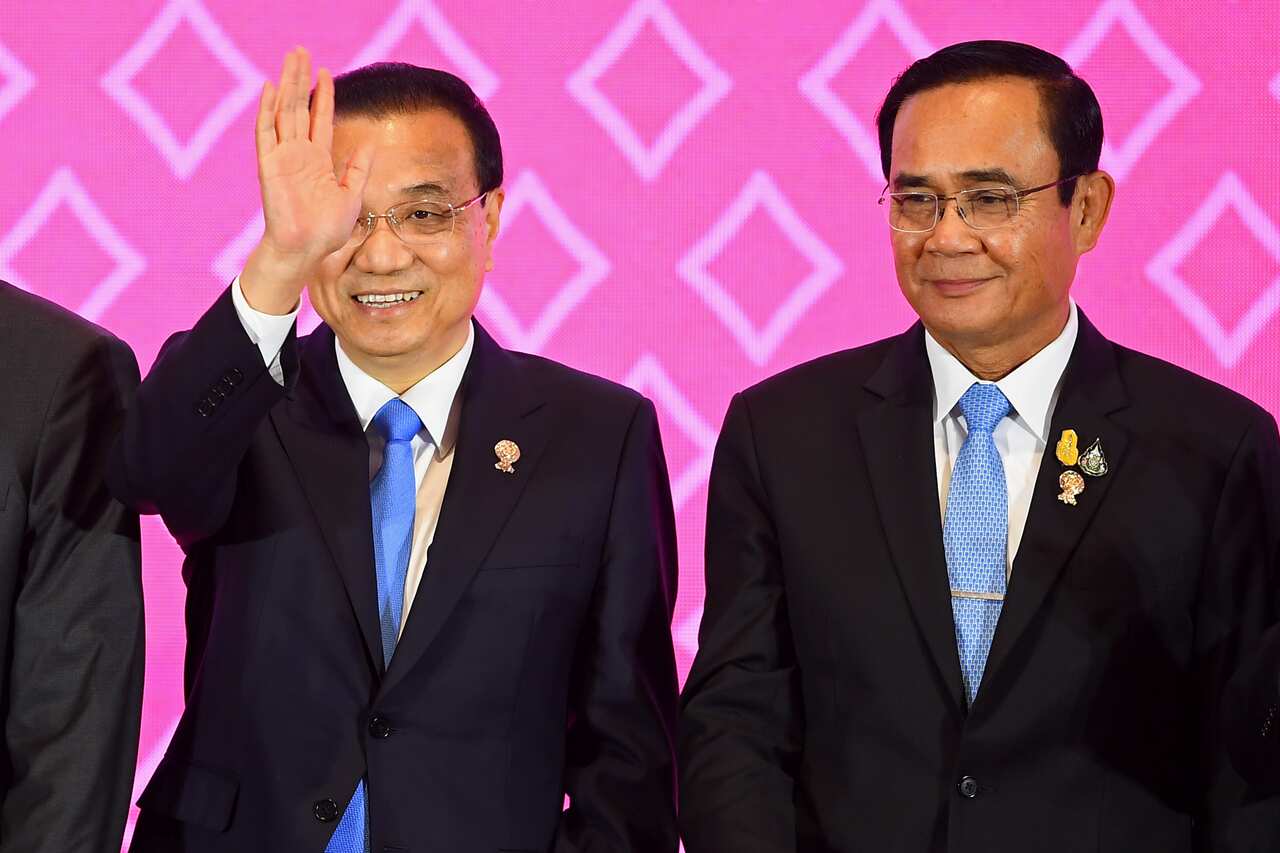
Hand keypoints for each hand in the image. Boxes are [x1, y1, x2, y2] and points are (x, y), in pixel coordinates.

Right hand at [241, 47, 372, 314]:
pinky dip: (267, 110)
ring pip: (283, 111)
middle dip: (301, 79)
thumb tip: (373, 143)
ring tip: (291, 58)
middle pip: (299, 107)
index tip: (327, 73)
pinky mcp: (269, 165)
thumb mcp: (352, 195)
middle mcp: (299, 154)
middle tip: (302, 51)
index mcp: (318, 161)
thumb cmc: (327, 230)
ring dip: (286, 84)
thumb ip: (359, 168)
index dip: (323, 96)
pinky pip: (266, 132)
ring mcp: (283, 157)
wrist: (306, 250)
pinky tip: (271, 88)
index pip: (320, 120)